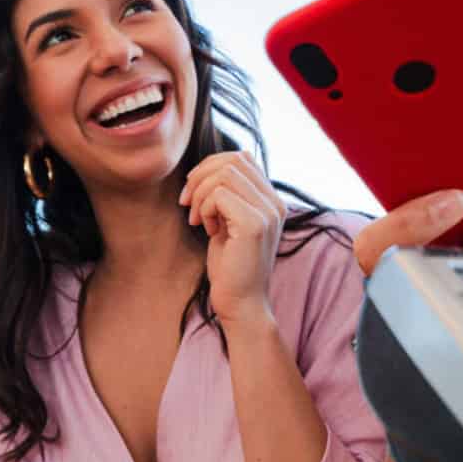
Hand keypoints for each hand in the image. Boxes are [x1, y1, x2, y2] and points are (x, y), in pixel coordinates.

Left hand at [179, 152, 284, 325]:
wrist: (240, 304)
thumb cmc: (230, 267)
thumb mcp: (228, 223)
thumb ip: (227, 196)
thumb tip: (207, 169)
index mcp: (271, 201)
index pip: (241, 158)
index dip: (209, 168)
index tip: (193, 194)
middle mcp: (275, 203)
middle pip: (232, 159)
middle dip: (200, 177)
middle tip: (187, 204)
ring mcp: (268, 212)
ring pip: (224, 173)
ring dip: (200, 194)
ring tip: (197, 220)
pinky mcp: (254, 224)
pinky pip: (219, 195)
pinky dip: (204, 208)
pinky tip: (208, 230)